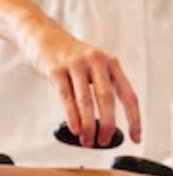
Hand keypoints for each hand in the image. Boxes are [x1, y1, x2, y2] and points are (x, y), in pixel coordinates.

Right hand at [17, 18, 140, 147]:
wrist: (40, 34)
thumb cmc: (66, 54)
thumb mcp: (91, 65)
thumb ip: (101, 85)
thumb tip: (105, 119)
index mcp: (110, 63)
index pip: (128, 95)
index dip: (133, 119)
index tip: (134, 137)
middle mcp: (96, 61)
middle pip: (107, 99)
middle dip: (107, 125)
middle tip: (104, 141)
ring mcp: (75, 64)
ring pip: (86, 100)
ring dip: (87, 125)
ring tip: (87, 140)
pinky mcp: (55, 70)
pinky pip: (66, 97)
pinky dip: (71, 116)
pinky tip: (74, 128)